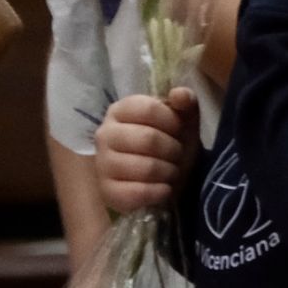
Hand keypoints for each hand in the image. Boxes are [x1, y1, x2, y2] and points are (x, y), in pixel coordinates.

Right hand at [94, 89, 199, 212]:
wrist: (166, 174)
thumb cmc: (172, 140)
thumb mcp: (184, 118)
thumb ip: (186, 101)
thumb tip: (179, 94)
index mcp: (121, 110)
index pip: (149, 108)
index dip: (172, 120)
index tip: (178, 130)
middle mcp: (105, 134)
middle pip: (148, 139)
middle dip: (173, 149)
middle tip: (178, 154)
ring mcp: (102, 164)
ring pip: (145, 168)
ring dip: (169, 172)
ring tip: (172, 171)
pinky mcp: (106, 191)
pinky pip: (137, 193)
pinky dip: (158, 192)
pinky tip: (164, 189)